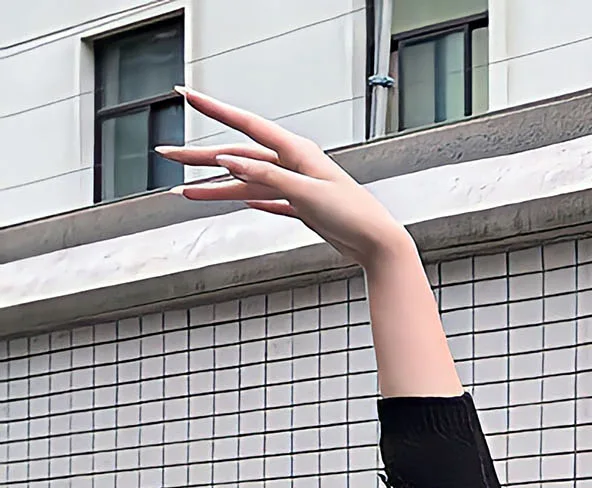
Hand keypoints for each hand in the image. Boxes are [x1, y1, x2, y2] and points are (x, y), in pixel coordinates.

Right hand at [161, 86, 405, 266]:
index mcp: (294, 151)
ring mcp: (295, 185)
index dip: (213, 108)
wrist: (377, 243)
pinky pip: (266, 200)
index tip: (186, 93)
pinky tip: (235, 200)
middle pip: (237, 156)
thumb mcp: (305, 192)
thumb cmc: (351, 214)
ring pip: (246, 182)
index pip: (245, 124)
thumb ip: (266, 175)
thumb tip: (229, 160)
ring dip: (216, 187)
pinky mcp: (301, 208)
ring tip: (186, 192)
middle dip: (200, 157)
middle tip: (167, 155)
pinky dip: (249, 200)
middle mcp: (292, 163)